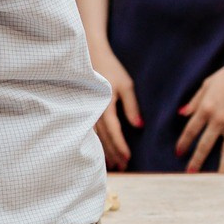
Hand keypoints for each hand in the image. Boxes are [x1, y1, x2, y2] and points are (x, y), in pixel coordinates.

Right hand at [88, 44, 140, 170]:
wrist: (90, 56)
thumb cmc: (110, 69)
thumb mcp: (126, 85)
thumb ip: (131, 106)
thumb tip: (138, 126)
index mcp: (105, 104)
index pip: (114, 131)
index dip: (120, 146)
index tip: (128, 158)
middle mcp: (93, 110)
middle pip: (104, 138)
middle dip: (113, 153)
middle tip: (123, 167)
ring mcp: (86, 110)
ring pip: (96, 136)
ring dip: (104, 151)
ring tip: (113, 164)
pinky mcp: (84, 109)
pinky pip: (90, 130)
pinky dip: (97, 142)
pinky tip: (100, 150)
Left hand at [176, 37, 223, 173]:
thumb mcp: (206, 85)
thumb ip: (194, 102)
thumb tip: (181, 114)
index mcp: (206, 108)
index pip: (190, 130)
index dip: (183, 143)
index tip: (178, 153)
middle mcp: (219, 119)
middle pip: (205, 145)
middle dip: (196, 160)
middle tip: (190, 174)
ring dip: (220, 168)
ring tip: (216, 182)